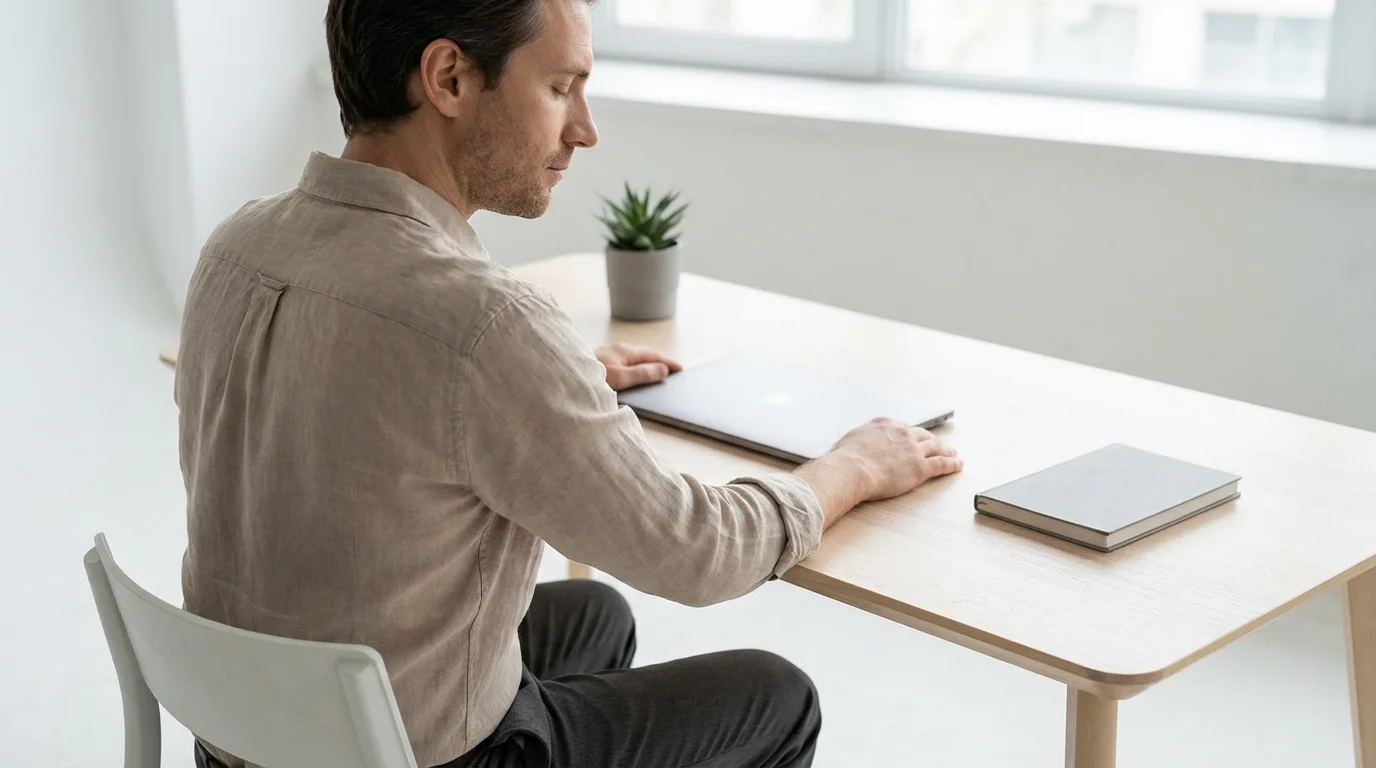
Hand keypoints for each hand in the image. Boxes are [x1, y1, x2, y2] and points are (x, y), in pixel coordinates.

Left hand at [596, 343, 683, 390]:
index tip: (681, 369)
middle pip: (644, 355)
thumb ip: (643, 373)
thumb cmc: (590, 378)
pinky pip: (625, 364)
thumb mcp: (620, 378)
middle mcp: (617, 351)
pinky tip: (633, 377)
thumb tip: (663, 369)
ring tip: (657, 374)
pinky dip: (636, 369)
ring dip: (647, 365)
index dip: (668, 362)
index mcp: (625, 351)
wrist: (563, 378)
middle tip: (673, 371)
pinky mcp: (601, 364)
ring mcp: (609, 356)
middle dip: (659, 362)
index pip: (653, 355)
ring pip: (634, 359)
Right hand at [829, 418, 962, 501]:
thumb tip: (853, 446)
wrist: (851, 469)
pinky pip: (941, 464)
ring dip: (946, 450)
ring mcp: (913, 449)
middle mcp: (902, 433)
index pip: (903, 427)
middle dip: (931, 440)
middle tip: (938, 444)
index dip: (910, 434)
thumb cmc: (844, 459)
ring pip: (935, 447)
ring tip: (952, 453)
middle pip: (922, 435)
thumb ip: (858, 441)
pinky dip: (952, 464)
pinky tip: (958, 464)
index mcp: (884, 424)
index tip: (914, 437)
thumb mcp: (849, 440)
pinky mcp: (920, 467)